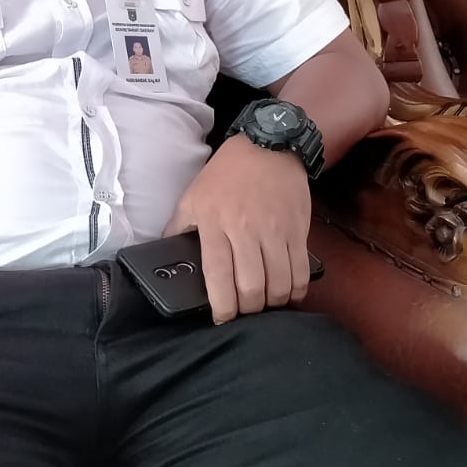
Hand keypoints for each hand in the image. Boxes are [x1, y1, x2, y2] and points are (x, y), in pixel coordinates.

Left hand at [162, 134, 310, 322]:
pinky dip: (296, 290)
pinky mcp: (297, 230)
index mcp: (214, 223)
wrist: (267, 146)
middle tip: (244, 312)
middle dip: (249, 310)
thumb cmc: (225, 175)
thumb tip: (165, 254)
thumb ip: (177, 229)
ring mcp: (275, 231)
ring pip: (280, 284)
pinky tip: (287, 292)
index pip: (219, 276)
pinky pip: (301, 271)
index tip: (221, 319)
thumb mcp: (192, 198)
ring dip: (273, 303)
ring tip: (265, 303)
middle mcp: (245, 230)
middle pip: (252, 287)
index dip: (222, 307)